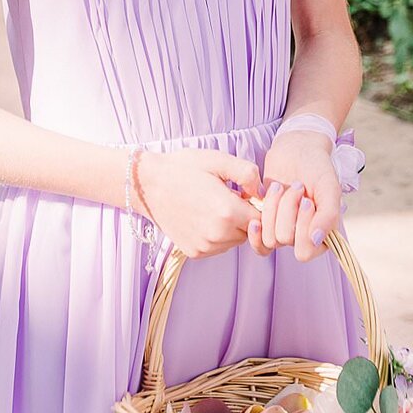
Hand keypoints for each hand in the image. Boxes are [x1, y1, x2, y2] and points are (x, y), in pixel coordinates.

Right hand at [132, 145, 262, 258]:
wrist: (148, 184)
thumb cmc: (183, 168)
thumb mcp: (218, 160)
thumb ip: (248, 172)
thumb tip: (264, 192)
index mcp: (227, 211)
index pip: (263, 219)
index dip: (258, 205)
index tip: (245, 193)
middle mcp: (218, 234)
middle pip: (250, 231)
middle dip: (245, 216)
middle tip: (227, 196)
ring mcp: (205, 246)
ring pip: (235, 241)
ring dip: (231, 227)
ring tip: (212, 205)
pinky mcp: (194, 252)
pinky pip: (218, 247)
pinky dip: (217, 235)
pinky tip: (203, 216)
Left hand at [247, 130, 341, 261]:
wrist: (297, 149)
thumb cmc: (317, 168)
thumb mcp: (330, 187)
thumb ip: (329, 215)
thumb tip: (316, 240)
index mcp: (324, 235)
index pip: (305, 251)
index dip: (302, 226)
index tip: (307, 200)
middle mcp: (304, 238)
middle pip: (285, 239)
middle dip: (288, 209)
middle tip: (296, 187)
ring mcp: (284, 231)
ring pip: (270, 237)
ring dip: (273, 208)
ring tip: (281, 188)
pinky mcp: (267, 224)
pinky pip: (258, 241)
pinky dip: (256, 229)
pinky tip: (256, 215)